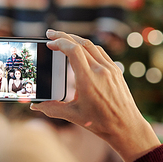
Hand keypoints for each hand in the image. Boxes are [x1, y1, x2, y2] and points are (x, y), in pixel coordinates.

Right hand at [31, 30, 159, 161]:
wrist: (127, 127)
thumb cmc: (101, 123)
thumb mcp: (73, 116)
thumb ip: (52, 108)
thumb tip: (35, 106)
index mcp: (88, 80)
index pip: (74, 51)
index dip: (60, 42)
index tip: (49, 42)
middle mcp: (100, 71)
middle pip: (81, 43)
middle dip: (63, 36)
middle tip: (50, 34)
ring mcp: (110, 69)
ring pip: (91, 45)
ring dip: (75, 39)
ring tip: (63, 39)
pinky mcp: (116, 70)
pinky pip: (100, 52)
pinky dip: (88, 46)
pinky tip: (80, 48)